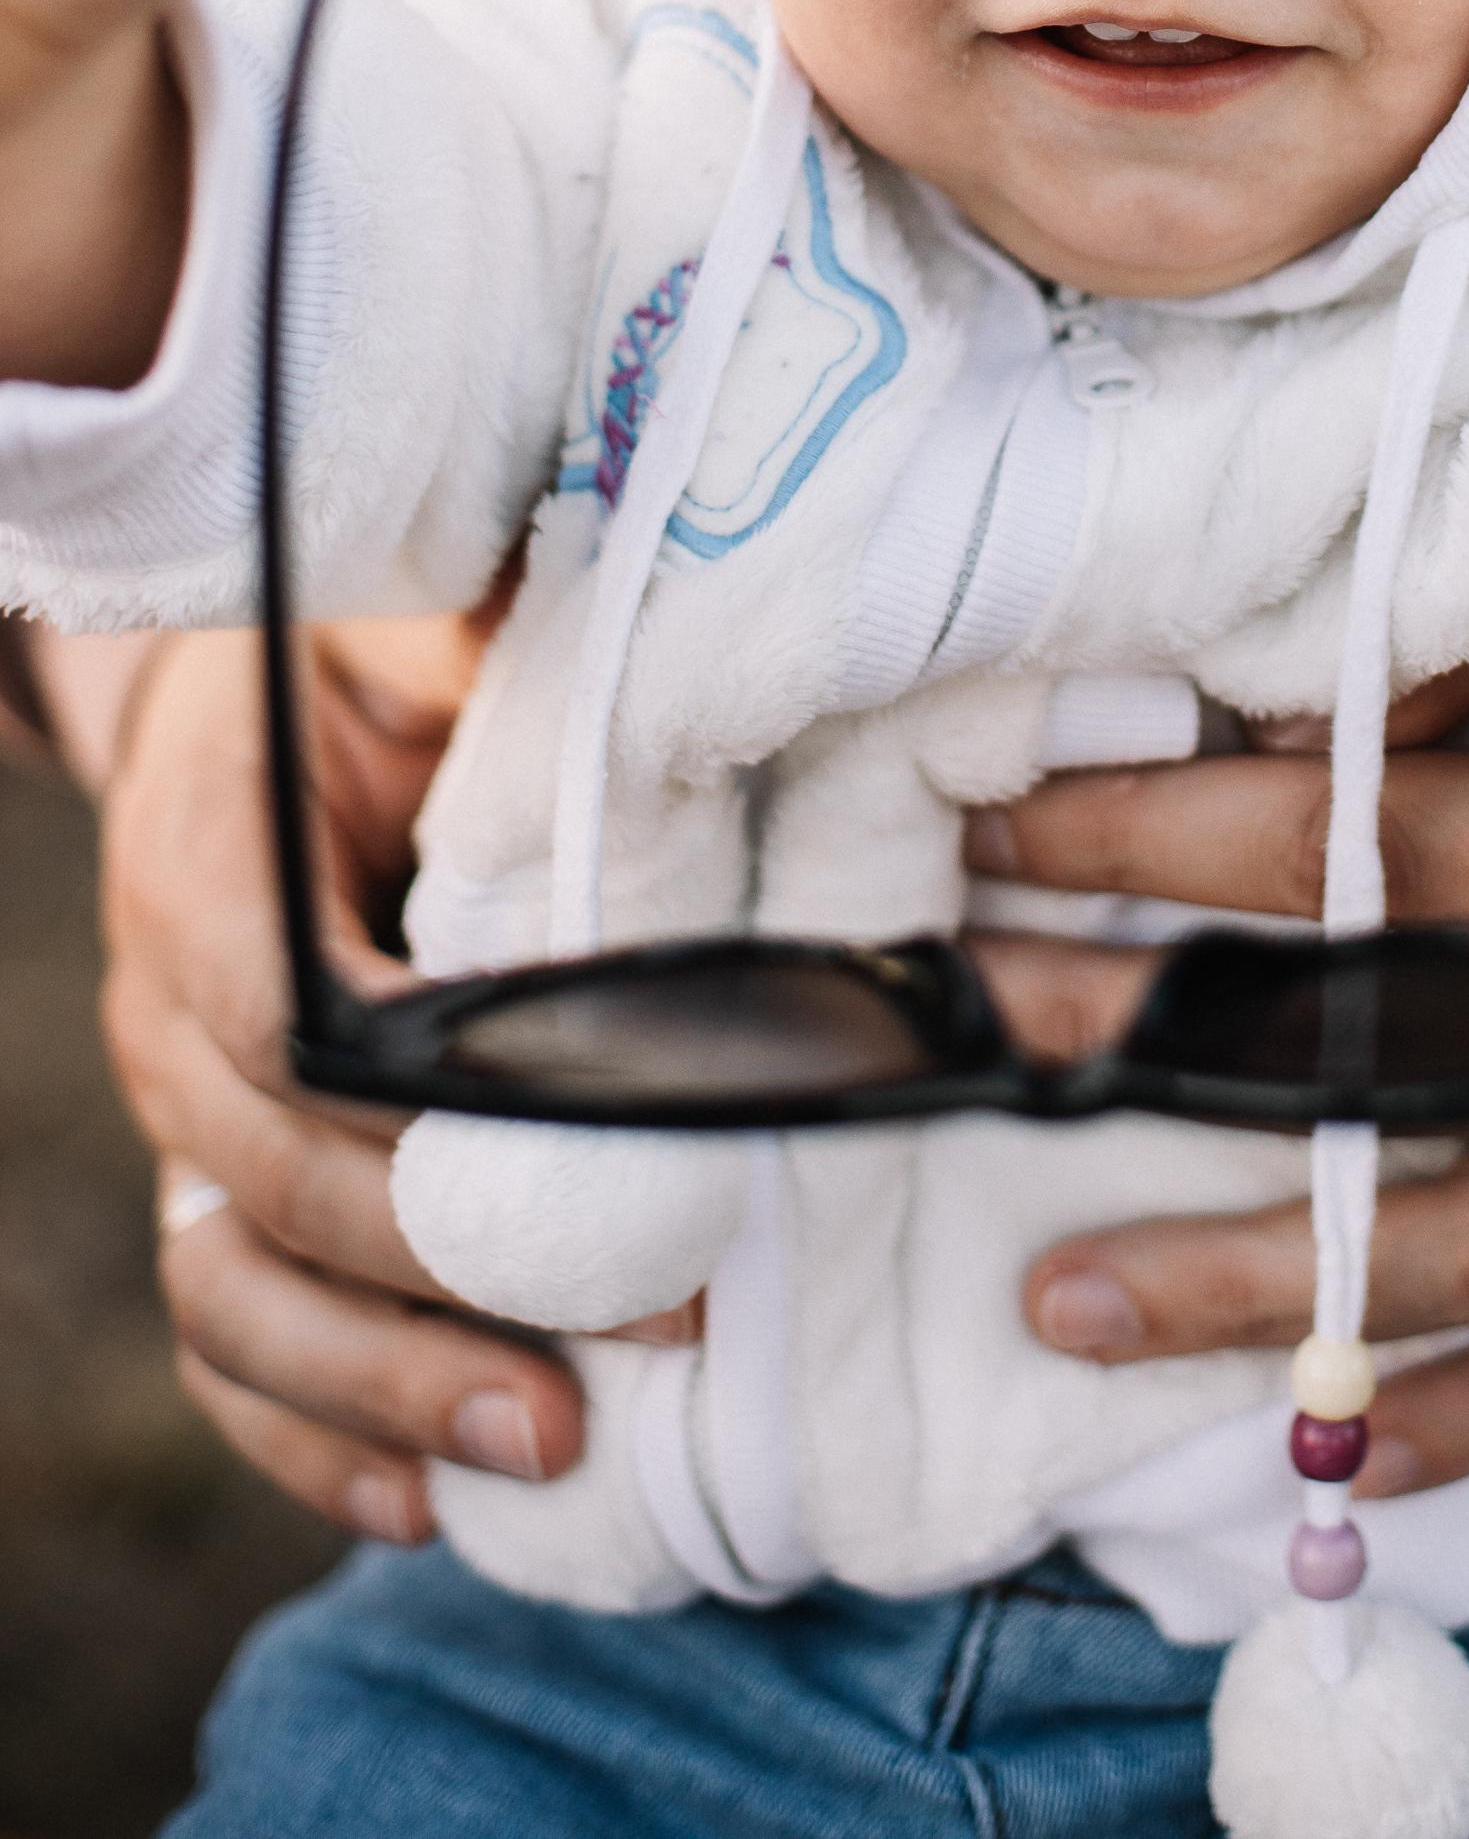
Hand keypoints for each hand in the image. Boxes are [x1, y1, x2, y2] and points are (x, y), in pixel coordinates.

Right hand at [94, 623, 687, 1544]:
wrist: (251, 686)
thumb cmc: (377, 639)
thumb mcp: (430, 604)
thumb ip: (508, 637)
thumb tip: (664, 658)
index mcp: (208, 856)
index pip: (288, 1021)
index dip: (441, 1112)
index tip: (618, 1154)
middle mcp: (167, 1005)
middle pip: (277, 1181)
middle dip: (459, 1274)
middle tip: (663, 1316)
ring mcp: (180, 1116)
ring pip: (233, 1293)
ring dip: (385, 1390)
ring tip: (551, 1450)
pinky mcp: (217, 1189)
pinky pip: (232, 1343)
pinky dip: (316, 1436)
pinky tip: (425, 1502)